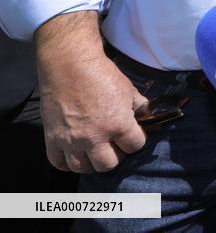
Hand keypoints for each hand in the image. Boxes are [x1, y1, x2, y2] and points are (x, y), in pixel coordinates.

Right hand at [35, 12, 147, 172]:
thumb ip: (138, 106)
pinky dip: (67, 163)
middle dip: (116, 156)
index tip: (133, 136)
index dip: (136, 141)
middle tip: (114, 146)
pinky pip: (59, 162)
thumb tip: (145, 116)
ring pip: (84, 168)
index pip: (135, 146)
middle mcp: (95, 137)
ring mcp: (71, 140)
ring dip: (92, 163)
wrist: (70, 64)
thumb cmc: (102, 74)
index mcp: (118, 124)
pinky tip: (74, 155)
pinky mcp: (52, 138)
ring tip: (95, 152)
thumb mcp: (128, 89)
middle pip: (109, 164)